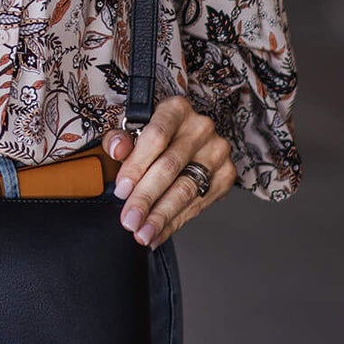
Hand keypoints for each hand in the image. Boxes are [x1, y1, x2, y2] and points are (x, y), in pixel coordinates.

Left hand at [102, 96, 235, 250]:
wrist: (186, 142)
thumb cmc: (153, 138)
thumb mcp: (131, 132)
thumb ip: (119, 140)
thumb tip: (117, 148)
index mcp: (176, 109)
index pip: (156, 137)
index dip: (137, 165)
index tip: (121, 190)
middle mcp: (201, 127)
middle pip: (170, 167)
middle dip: (146, 198)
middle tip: (130, 221)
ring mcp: (217, 152)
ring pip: (186, 189)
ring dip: (161, 216)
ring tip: (142, 233)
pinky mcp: (226, 175)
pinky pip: (198, 204)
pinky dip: (175, 222)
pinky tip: (158, 233)